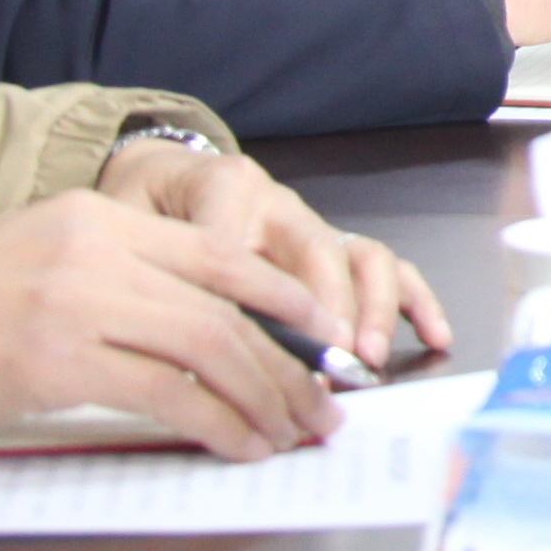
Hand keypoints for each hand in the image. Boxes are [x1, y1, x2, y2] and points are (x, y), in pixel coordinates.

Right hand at [0, 193, 341, 458]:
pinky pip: (168, 396)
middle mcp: (98, 251)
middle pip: (226, 305)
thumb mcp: (32, 257)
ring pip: (210, 347)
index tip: (323, 331)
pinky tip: (240, 447)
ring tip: (293, 432)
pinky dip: (217, 424)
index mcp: (97, 218)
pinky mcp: (57, 364)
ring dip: (264, 396)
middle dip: (288, 359)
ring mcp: (79, 304)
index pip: (218, 252)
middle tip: (323, 401)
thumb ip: (106, 276)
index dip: (283, 295)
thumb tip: (185, 324)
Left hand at [98, 138, 449, 372]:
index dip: (246, 309)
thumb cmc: (137, 211)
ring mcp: (312, 224)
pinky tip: (432, 336)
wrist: (159, 179)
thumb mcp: (118, 228)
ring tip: (366, 359)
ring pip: (359, 257)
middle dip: (325, 317)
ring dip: (370, 311)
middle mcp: (278, 202)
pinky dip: (411, 300)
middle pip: (315, 256)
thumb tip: (165, 343)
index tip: (245, 359)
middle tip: (321, 372)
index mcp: (223, 187)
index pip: (237, 250)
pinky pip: (384, 265)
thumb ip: (140, 269)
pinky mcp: (332, 244)